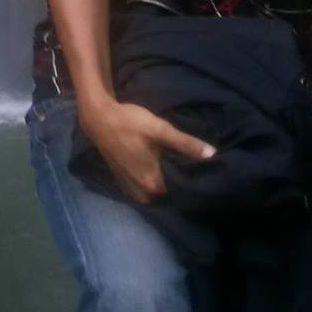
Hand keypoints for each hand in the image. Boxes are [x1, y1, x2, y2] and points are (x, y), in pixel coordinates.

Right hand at [80, 97, 214, 204]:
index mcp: (153, 183)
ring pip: (154, 190)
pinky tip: (154, 165)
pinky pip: (143, 187)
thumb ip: (185, 144)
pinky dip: (149, 180)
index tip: (200, 169)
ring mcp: (130, 189)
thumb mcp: (159, 129)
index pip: (181, 190)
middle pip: (168, 191)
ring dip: (162, 181)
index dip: (191, 179)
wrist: (98, 118)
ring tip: (171, 164)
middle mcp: (142, 192)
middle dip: (177, 180)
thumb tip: (212, 154)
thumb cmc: (130, 123)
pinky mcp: (122, 182)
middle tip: (186, 164)